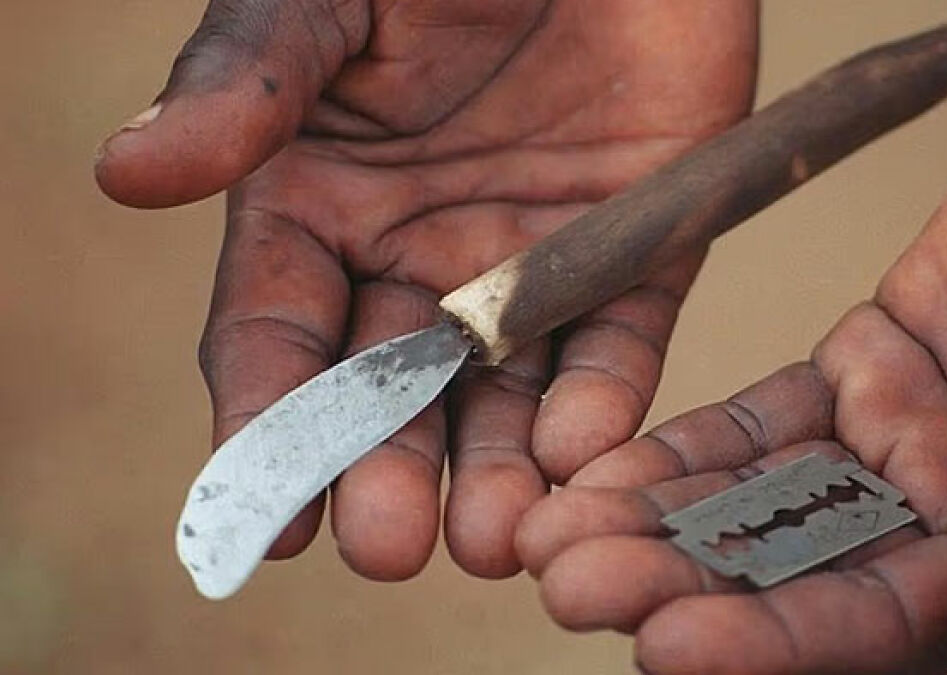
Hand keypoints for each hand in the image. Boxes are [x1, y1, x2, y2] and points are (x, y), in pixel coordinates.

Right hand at [94, 0, 756, 579]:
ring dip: (494, 471)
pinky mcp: (640, 251)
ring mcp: (532, 262)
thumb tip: (126, 172)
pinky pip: (617, 343)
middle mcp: (422, 255)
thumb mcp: (327, 1)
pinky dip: (601, 402)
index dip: (268, 428)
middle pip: (393, 392)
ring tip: (488, 538)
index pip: (278, 337)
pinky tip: (580, 450)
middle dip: (387, 473)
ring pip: (505, 393)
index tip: (268, 519)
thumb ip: (249, 85)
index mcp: (323, 207)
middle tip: (387, 544)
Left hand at [516, 46, 946, 673]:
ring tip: (556, 531)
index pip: (878, 625)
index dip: (773, 639)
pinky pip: (761, 417)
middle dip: (679, 583)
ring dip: (655, 519)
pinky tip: (604, 466)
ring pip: (758, 500)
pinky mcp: (863, 367)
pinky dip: (686, 446)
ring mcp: (896, 444)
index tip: (670, 643)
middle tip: (571, 584)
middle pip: (792, 573)